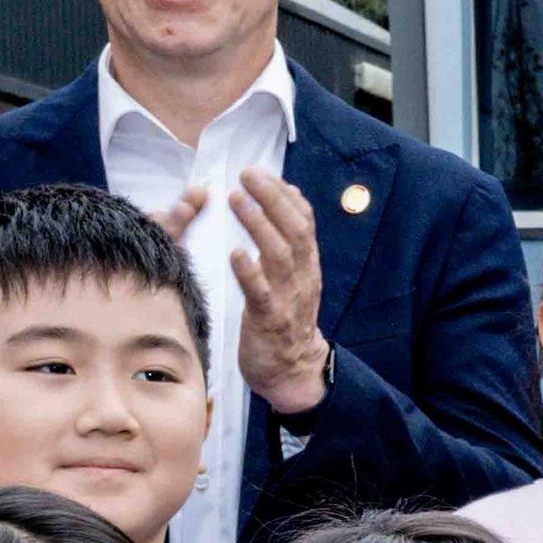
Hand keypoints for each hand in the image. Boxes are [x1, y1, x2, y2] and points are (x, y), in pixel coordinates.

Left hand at [174, 166, 331, 415]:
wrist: (293, 370)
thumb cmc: (284, 319)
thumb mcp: (292, 279)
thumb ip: (286, 245)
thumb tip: (281, 203)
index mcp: (307, 265)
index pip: (303, 221)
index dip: (285, 195)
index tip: (263, 172)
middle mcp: (302, 277)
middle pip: (294, 230)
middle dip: (272, 199)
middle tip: (247, 175)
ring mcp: (287, 299)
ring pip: (279, 255)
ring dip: (258, 224)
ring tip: (237, 199)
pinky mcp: (269, 321)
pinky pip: (261, 293)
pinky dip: (249, 271)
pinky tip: (235, 253)